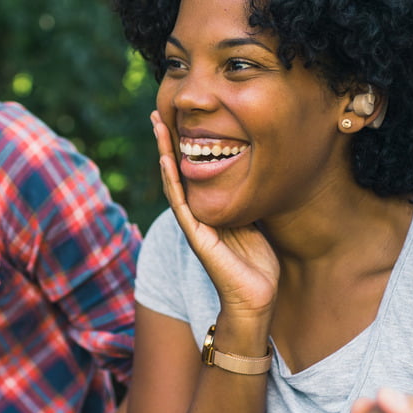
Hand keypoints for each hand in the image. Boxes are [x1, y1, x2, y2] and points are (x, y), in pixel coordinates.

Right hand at [152, 111, 278, 319]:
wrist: (255, 300)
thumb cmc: (256, 265)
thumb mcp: (254, 220)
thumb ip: (246, 199)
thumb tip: (255, 171)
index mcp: (208, 209)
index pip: (191, 171)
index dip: (183, 146)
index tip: (177, 120)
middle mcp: (196, 213)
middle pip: (175, 170)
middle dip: (166, 141)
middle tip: (156, 113)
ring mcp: (193, 224)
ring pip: (172, 181)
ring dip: (163, 152)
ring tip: (157, 125)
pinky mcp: (196, 236)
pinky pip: (180, 203)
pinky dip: (171, 180)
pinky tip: (165, 159)